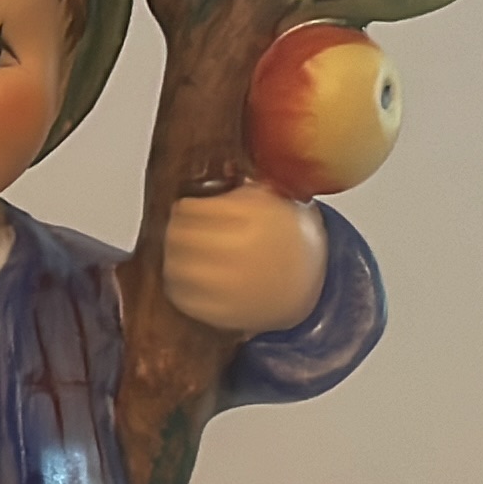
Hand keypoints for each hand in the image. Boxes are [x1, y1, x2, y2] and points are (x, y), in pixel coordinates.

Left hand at [161, 185, 327, 332]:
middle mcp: (244, 250)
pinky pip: (183, 298)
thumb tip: (205, 171)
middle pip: (180, 237)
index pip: (193, 209)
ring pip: (176, 268)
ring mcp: (234, 285)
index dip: (183, 208)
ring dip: (171, 258)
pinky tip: (184, 277)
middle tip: (177, 229)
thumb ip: (240, 185)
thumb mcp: (274, 198)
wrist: (311, 281)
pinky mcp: (225, 312)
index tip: (184, 208)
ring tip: (178, 252)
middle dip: (174, 231)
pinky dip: (176, 286)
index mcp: (256, 216)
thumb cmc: (285, 235)